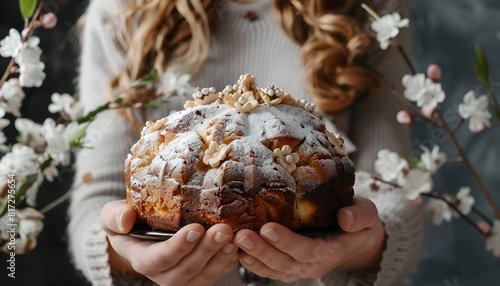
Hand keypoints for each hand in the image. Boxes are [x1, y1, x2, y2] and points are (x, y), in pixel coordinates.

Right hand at [100, 200, 238, 285]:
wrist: (141, 231)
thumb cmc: (128, 222)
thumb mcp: (112, 216)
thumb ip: (114, 217)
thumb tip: (126, 218)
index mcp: (142, 259)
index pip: (159, 259)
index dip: (178, 247)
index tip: (195, 229)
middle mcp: (163, 273)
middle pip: (186, 269)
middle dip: (206, 250)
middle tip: (222, 230)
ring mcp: (183, 277)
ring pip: (203, 275)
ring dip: (220, 257)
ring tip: (232, 238)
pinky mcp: (199, 275)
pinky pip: (214, 275)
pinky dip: (227, 263)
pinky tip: (236, 247)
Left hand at [234, 197, 384, 281]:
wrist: (355, 236)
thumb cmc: (358, 220)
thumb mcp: (367, 214)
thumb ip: (360, 216)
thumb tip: (345, 219)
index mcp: (330, 251)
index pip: (306, 250)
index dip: (286, 242)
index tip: (268, 228)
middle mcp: (312, 264)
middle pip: (284, 262)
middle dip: (261, 250)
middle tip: (241, 235)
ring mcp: (299, 268)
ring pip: (273, 268)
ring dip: (253, 257)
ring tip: (235, 242)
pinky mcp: (289, 266)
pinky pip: (270, 270)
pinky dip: (254, 264)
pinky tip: (238, 253)